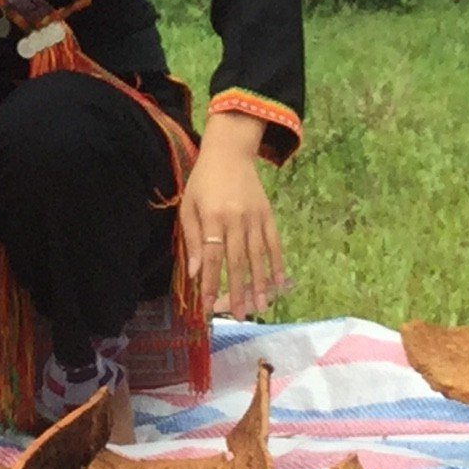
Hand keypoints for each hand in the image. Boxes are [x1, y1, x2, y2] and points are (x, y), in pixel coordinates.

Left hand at [179, 114, 286, 318]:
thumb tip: (195, 273)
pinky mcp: (268, 215)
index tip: (209, 308)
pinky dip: (277, 263)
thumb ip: (193, 240)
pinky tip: (279, 283)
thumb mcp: (189, 207)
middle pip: (238, 262)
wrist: (230, 153)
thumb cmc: (203, 182)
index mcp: (213, 218)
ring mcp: (255, 217)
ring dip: (260, 283)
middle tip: (241, 316)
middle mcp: (236, 219)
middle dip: (239, 292)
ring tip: (262, 306)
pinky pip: (274, 243)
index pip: (212, 258)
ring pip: (258, 256)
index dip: (211, 284)